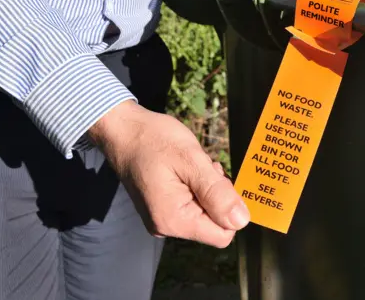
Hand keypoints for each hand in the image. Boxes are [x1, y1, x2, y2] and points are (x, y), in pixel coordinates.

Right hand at [88, 100, 249, 247]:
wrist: (123, 129)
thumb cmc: (154, 140)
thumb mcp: (191, 161)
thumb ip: (217, 193)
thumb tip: (241, 221)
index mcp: (174, 220)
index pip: (222, 235)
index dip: (229, 208)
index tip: (217, 179)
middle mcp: (166, 227)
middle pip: (214, 223)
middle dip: (217, 194)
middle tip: (202, 167)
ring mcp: (163, 218)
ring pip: (205, 211)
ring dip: (207, 187)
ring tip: (191, 165)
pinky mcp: (162, 208)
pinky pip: (192, 204)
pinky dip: (196, 186)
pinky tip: (185, 168)